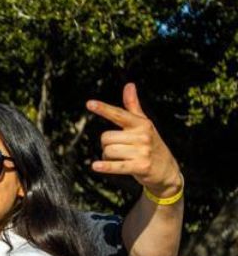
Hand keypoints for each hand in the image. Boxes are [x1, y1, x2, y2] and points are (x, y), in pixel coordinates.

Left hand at [86, 83, 182, 197]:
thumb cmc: (151, 144)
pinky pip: (117, 165)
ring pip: (108, 151)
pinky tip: (95, 166)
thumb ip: (133, 106)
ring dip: (107, 157)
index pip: (119, 114)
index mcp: (142, 124)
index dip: (104, 109)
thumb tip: (129, 85)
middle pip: (106, 137)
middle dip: (106, 145)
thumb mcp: (144, 124)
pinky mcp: (140, 166)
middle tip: (119, 149)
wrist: (167, 170)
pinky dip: (105, 166)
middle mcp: (143, 136)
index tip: (89, 104)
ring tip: (121, 158)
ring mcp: (142, 151)